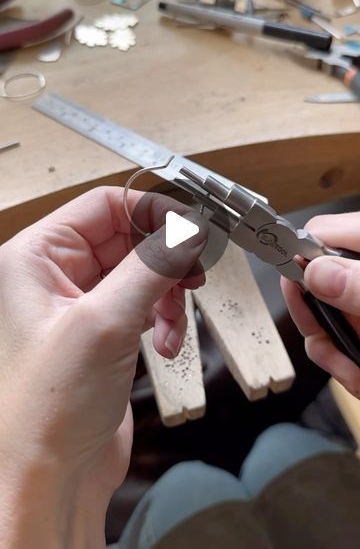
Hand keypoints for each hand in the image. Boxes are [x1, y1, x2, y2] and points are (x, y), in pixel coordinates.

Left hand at [0, 187, 206, 547]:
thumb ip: (152, 265)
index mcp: (37, 258)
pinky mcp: (106, 332)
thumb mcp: (106, 322)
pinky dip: (167, 319)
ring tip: (174, 325)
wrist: (52, 476)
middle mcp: (57, 276)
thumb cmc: (49, 408)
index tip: (192, 229)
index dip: (152, 213)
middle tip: (194, 276)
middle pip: (130, 238)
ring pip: (144, 272)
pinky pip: (147, 304)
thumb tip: (189, 228)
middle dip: (166, 261)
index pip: (105, 206)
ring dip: (170, 295)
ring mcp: (83, 305)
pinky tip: (167, 345)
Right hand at [281, 212, 359, 398]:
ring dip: (333, 354)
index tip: (293, 289)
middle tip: (333, 348)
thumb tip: (316, 272)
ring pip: (320, 321)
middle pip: (310, 286)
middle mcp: (359, 276)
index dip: (298, 259)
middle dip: (316, 325)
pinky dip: (346, 365)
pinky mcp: (359, 325)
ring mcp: (357, 301)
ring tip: (356, 373)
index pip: (318, 233)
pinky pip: (337, 342)